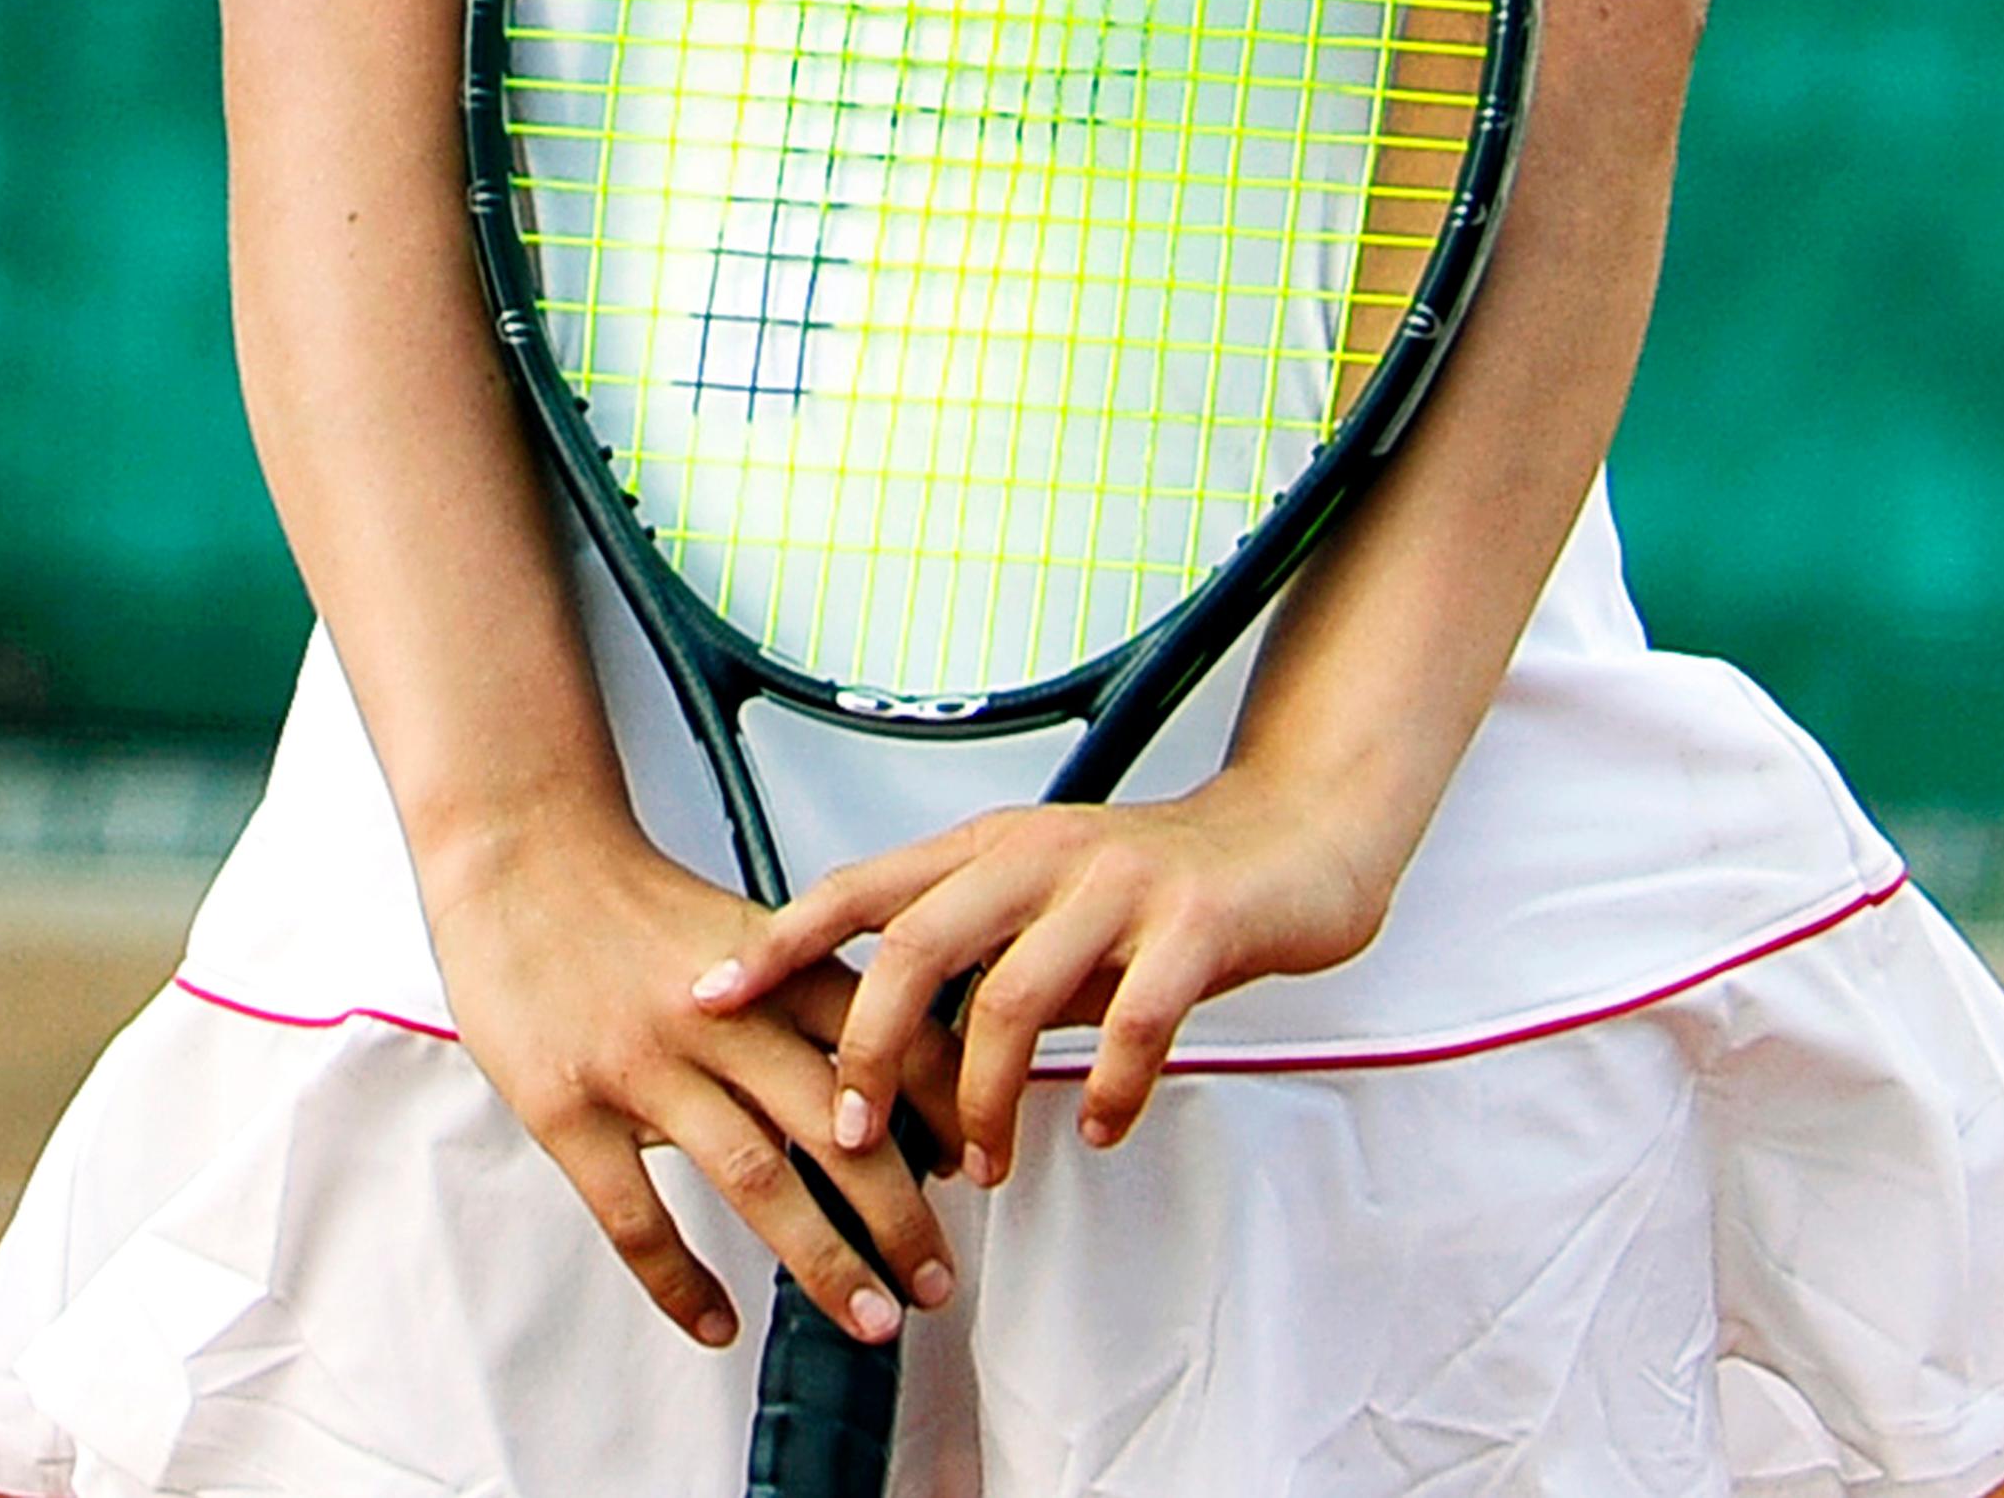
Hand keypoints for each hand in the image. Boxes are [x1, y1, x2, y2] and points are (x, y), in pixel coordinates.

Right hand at [419, 819, 961, 1350]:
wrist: (524, 853)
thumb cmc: (629, 900)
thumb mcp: (738, 933)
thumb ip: (801, 998)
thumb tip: (873, 1080)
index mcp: (772, 968)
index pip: (884, 1038)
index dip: (942, 1110)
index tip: (977, 1169)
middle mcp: (721, 1016)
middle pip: (836, 1123)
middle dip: (900, 1213)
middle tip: (938, 1279)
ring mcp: (643, 1065)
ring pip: (755, 1176)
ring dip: (824, 1258)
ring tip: (870, 1315)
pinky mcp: (568, 1109)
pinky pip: (634, 1215)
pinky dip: (682, 1281)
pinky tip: (719, 1321)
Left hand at [686, 771, 1388, 1189]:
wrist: (1296, 837)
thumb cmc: (1159, 885)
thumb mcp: (1050, 903)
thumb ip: (980, 956)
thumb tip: (888, 1047)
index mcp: (995, 846)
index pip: (864, 885)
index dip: (781, 939)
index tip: (707, 995)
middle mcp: (1043, 854)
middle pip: (919, 947)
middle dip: (869, 1050)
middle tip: (850, 1136)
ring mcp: (1120, 885)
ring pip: (1013, 999)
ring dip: (983, 1100)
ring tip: (981, 1167)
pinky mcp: (1194, 926)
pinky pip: (1132, 1024)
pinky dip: (1105, 1093)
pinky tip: (1096, 1131)